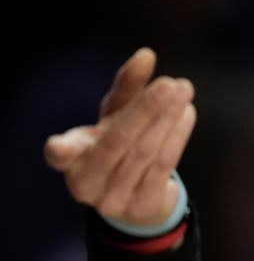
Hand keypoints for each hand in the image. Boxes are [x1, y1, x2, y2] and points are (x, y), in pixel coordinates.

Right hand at [45, 48, 196, 226]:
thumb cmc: (120, 148)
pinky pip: (163, 166)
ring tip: (184, 91)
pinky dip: (176, 137)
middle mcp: (87, 183)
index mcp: (70, 160)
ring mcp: (114, 200)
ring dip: (167, 119)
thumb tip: (147, 54)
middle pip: (117, 142)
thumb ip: (127, 89)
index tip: (59, 146)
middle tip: (171, 84)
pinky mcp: (142, 206)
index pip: (61, 155)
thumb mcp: (117, 118)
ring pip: (144, 152)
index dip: (62, 152)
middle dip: (145, 110)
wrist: (138, 198)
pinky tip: (187, 113)